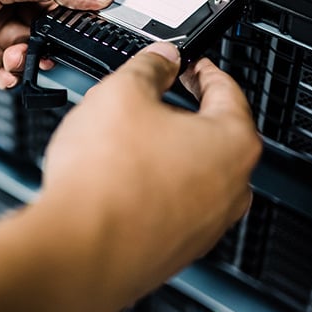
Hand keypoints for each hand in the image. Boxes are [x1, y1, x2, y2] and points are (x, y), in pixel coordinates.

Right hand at [39, 46, 259, 301]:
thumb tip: (161, 59)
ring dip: (162, 152)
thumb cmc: (106, 183)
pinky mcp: (177, 249)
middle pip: (211, 134)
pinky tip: (115, 179)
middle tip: (148, 99)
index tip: (186, 63)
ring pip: (190, 172)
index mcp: (233, 143)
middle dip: (179, 113)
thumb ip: (149, 67)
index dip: (200, 68)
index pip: (227, 90)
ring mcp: (206, 225)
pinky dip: (149, 187)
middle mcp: (231, 189)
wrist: (78, 252)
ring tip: (121, 141)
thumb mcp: (122, 94)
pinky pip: (170, 205)